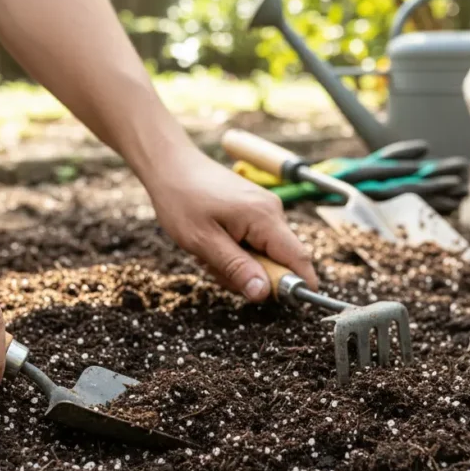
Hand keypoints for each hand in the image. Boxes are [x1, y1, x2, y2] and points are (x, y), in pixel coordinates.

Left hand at [145, 146, 318, 299]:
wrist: (171, 165)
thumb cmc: (182, 200)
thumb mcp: (203, 242)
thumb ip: (236, 269)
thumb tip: (264, 293)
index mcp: (264, 217)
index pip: (298, 258)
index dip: (299, 285)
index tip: (285, 305)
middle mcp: (272, 211)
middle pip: (280, 261)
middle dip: (251, 275)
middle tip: (216, 268)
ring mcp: (265, 209)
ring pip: (264, 254)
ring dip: (238, 264)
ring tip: (208, 252)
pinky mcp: (256, 211)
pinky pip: (256, 243)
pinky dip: (236, 251)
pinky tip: (214, 242)